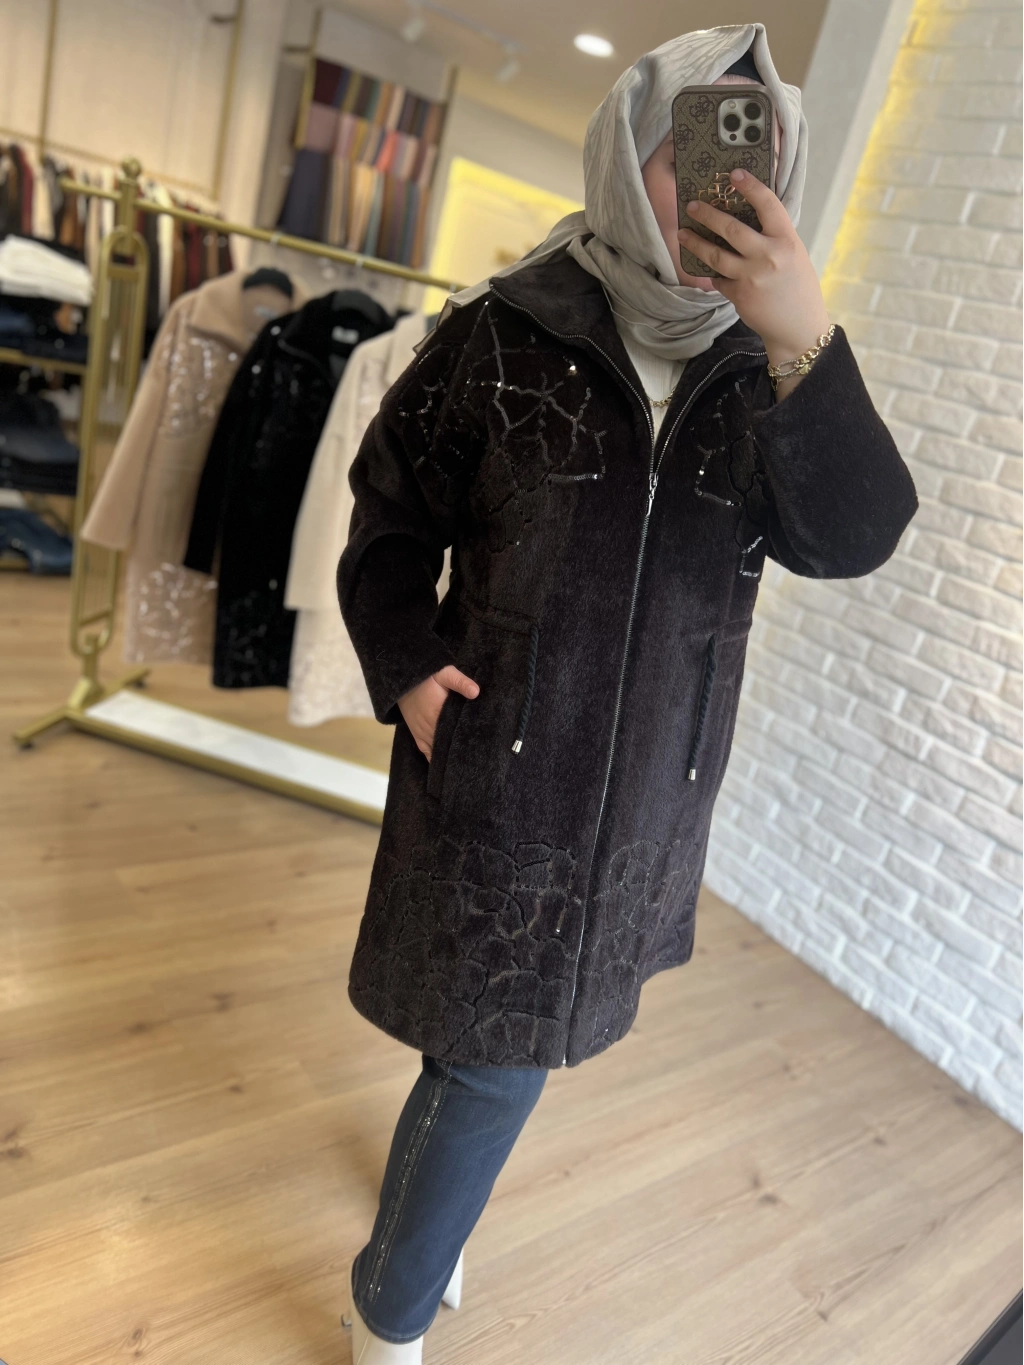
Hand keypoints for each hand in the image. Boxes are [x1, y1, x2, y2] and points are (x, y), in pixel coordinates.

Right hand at [398, 664, 479, 760]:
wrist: (402, 679)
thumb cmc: (427, 676)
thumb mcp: (444, 673)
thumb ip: (459, 682)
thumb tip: (476, 692)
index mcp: (438, 714)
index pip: (456, 734)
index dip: (468, 742)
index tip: (481, 748)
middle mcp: (429, 728)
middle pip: (448, 746)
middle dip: (461, 752)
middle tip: (477, 759)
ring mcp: (422, 734)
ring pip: (438, 752)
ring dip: (450, 757)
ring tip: (465, 765)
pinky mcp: (417, 736)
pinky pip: (427, 753)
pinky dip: (436, 760)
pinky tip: (446, 767)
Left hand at [678, 168, 831, 386]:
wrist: (798, 327)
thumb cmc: (798, 287)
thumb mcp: (794, 254)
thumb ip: (774, 237)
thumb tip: (747, 218)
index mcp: (787, 240)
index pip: (768, 204)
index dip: (750, 186)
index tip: (734, 174)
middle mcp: (769, 256)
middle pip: (731, 228)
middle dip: (708, 214)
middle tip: (692, 205)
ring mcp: (751, 277)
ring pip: (715, 255)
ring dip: (695, 243)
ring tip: (682, 234)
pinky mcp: (739, 295)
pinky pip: (718, 279)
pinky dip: (713, 274)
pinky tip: (708, 269)